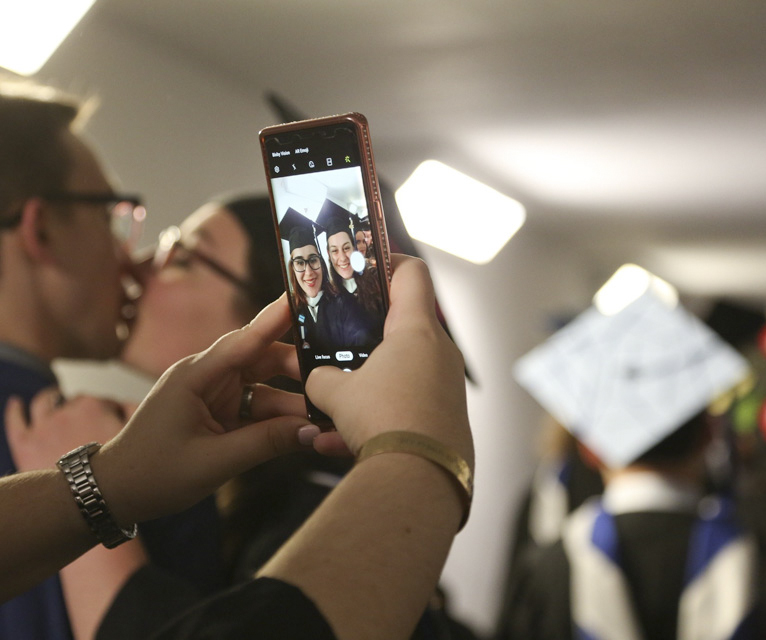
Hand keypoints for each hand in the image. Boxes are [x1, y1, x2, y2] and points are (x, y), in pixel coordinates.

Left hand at [5, 389, 134, 471]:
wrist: (89, 504)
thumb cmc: (118, 474)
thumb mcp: (135, 437)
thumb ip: (132, 412)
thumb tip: (122, 402)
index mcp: (93, 405)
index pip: (102, 401)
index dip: (109, 412)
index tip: (112, 424)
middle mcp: (65, 411)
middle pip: (73, 402)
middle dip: (80, 408)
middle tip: (88, 423)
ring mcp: (42, 427)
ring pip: (42, 402)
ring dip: (50, 398)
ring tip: (53, 399)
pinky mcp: (24, 444)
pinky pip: (15, 420)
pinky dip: (15, 410)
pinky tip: (16, 403)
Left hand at [94, 297, 314, 523]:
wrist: (118, 492)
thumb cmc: (154, 473)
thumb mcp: (214, 462)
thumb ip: (266, 443)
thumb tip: (313, 431)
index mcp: (196, 375)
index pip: (246, 339)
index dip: (278, 317)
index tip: (306, 294)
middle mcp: (208, 377)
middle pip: (264, 360)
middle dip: (301, 367)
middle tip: (340, 373)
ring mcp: (215, 395)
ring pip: (266, 388)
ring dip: (295, 401)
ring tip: (332, 411)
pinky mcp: (220, 414)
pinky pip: (258, 409)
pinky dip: (280, 419)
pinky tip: (307, 428)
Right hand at [306, 255, 473, 467]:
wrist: (420, 479)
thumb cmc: (383, 420)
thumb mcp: (335, 394)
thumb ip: (321, 378)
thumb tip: (319, 381)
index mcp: (416, 331)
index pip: (412, 273)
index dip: (388, 261)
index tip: (366, 263)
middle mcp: (439, 354)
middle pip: (404, 327)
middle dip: (367, 335)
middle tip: (338, 340)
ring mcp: (445, 388)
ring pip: (399, 375)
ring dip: (365, 387)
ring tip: (327, 411)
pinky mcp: (445, 420)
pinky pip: (404, 409)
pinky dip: (374, 420)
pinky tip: (334, 444)